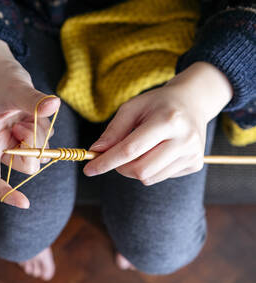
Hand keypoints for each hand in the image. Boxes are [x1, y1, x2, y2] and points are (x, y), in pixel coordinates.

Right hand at [0, 39, 60, 207]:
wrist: (6, 73)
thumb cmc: (3, 81)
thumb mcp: (16, 88)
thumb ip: (33, 99)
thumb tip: (53, 104)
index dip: (4, 193)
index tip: (25, 203)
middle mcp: (1, 148)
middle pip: (24, 167)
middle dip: (33, 148)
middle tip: (28, 124)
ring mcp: (15, 145)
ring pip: (38, 157)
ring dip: (41, 138)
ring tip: (30, 115)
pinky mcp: (28, 139)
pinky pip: (45, 145)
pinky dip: (46, 132)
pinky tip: (36, 115)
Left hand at [83, 62, 232, 184]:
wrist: (192, 102)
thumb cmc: (157, 104)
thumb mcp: (132, 108)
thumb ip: (113, 131)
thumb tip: (96, 151)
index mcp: (168, 120)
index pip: (130, 149)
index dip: (106, 162)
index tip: (89, 169)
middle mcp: (184, 139)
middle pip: (140, 170)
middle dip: (119, 168)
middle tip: (114, 157)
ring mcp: (192, 153)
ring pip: (149, 178)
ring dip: (133, 170)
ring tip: (137, 150)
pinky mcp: (195, 164)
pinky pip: (160, 177)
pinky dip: (149, 169)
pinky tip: (155, 152)